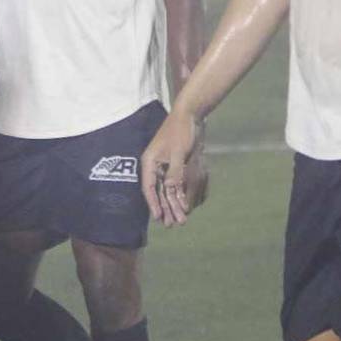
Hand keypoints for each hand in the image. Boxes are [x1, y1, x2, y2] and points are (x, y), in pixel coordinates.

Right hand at [141, 109, 206, 225]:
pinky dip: (181, 194)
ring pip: (169, 190)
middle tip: (174, 225)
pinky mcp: (176, 165)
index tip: (158, 218)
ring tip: (181, 219)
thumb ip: (174, 172)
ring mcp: (166, 165)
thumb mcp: (177, 152)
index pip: (149, 187)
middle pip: (160, 192)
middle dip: (167, 208)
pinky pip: (177, 183)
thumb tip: (171, 190)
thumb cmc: (180, 131)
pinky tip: (186, 205)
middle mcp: (156, 165)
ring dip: (175, 204)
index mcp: (150, 161)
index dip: (153, 203)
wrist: (191, 115)